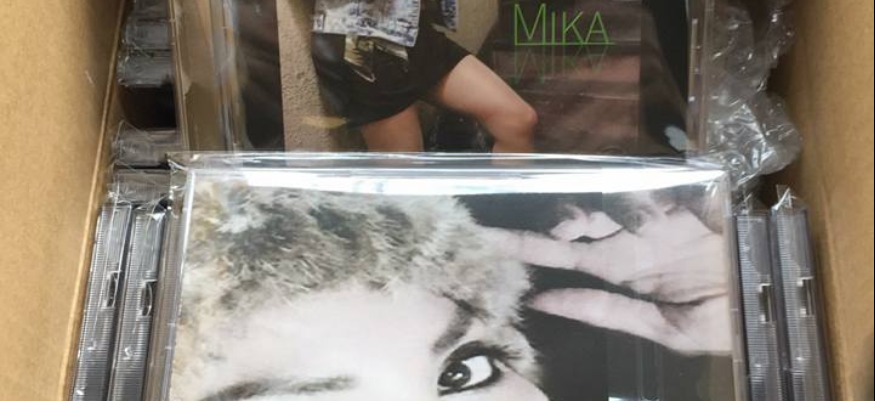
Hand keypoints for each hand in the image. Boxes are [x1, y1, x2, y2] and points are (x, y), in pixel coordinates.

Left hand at [482, 207, 732, 354]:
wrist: (777, 301)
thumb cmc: (726, 321)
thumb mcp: (667, 329)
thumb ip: (608, 311)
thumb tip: (544, 301)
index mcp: (619, 271)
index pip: (556, 257)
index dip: (521, 249)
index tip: (482, 243)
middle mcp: (628, 239)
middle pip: (570, 221)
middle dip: (540, 222)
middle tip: (503, 229)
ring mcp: (653, 216)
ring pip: (599, 199)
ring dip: (577, 207)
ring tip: (561, 220)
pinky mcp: (682, 198)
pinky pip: (646, 186)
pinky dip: (630, 192)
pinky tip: (618, 203)